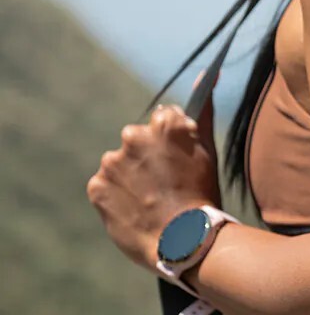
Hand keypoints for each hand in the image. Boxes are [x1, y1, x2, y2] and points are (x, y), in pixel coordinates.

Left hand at [86, 98, 221, 271]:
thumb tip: (207, 74)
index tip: (177, 163)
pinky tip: (136, 208)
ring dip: (130, 176)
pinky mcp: (96, 186)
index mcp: (165, 124)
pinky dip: (116, 195)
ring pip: (121, 162)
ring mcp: (113, 162)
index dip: (171, 144)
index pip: (163, 120)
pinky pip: (105, 185)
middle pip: (138, 139)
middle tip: (164, 184)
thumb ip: (203, 109)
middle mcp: (135, 136)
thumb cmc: (201, 194)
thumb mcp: (208, 150)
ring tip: (150, 200)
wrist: (183, 241)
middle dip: (147, 157)